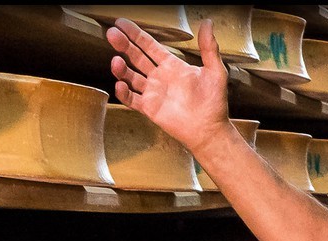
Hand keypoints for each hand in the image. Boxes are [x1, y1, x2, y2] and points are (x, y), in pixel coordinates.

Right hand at [108, 16, 229, 154]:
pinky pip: (132, 99)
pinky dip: (124, 93)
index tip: (121, 23)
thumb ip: (209, 47)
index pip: (148, 45)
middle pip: (136, 57)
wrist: (210, 130)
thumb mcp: (215, 71)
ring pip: (131, 77)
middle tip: (112, 34)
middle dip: (123, 45)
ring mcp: (153, 93)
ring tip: (116, 62)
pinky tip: (120, 85)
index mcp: (171, 65)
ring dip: (121, 69)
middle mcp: (160, 77)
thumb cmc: (214, 103)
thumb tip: (208, 23)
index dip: (135, 34)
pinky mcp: (150, 109)